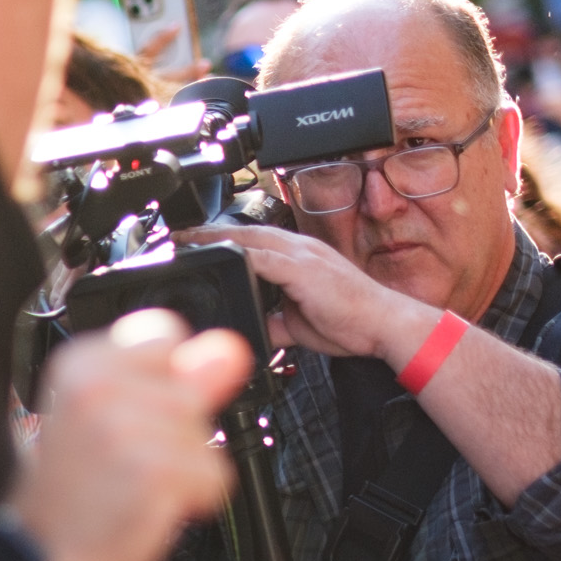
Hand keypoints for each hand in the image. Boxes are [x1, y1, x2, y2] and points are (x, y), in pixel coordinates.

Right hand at [6, 310, 248, 560]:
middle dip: (176, 430)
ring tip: (134, 484)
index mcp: (82, 364)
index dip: (163, 380)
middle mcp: (98, 389)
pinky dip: (195, 498)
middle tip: (124, 459)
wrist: (42, 554)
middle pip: (192, 390)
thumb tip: (228, 349)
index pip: (166, 335)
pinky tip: (151, 504)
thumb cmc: (73, 488)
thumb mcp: (115, 415)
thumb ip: (179, 377)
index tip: (130, 412)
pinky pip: (214, 476)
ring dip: (185, 468)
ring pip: (207, 435)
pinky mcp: (152, 472)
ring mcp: (125, 430)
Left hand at [180, 223, 429, 364]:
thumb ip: (273, 320)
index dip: (221, 240)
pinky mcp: (306, 270)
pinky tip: (217, 256)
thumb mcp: (298, 324)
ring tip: (184, 242)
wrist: (384, 327)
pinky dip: (239, 255)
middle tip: (175, 236)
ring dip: (216, 239)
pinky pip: (266, 258)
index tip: (191, 245)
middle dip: (208, 232)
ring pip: (252, 238)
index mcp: (299, 258)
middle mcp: (300, 250)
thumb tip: (252, 328)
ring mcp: (304, 256)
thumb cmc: (350, 323)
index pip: (253, 240)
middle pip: (246, 231)